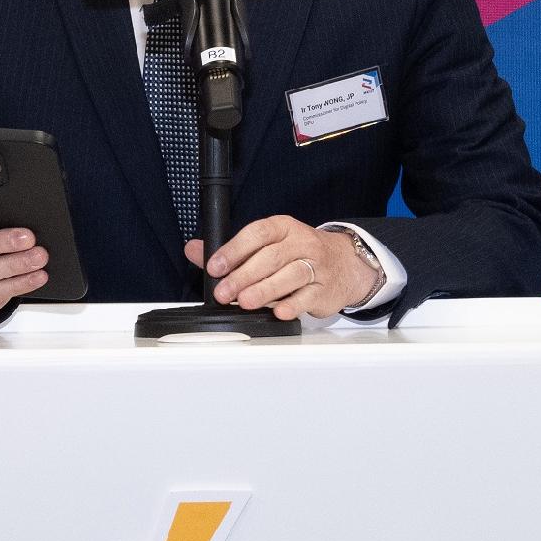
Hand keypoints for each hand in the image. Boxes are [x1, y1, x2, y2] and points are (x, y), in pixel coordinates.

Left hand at [188, 218, 383, 323]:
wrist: (346, 265)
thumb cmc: (299, 254)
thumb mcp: (268, 244)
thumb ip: (230, 250)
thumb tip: (194, 250)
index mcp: (284, 228)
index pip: (257, 234)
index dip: (234, 250)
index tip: (215, 266)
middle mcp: (301, 243)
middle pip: (271, 258)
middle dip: (243, 276)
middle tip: (223, 292)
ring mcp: (316, 266)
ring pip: (290, 275)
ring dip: (265, 290)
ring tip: (244, 302)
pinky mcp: (324, 290)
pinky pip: (308, 297)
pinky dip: (292, 305)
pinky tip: (278, 312)